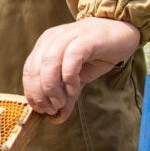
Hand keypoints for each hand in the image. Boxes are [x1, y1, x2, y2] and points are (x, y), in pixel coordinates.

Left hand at [22, 17, 139, 123]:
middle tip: (52, 108)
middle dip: (40, 94)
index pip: (28, 71)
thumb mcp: (78, 79)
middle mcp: (52, 39)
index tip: (42, 110)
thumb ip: (66, 97)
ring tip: (61, 101)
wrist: (121, 31)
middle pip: (34, 69)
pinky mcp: (85, 38)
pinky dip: (68, 76)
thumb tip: (55, 118)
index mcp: (44, 46)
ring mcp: (67, 36)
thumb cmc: (97, 53)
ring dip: (51, 87)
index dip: (31, 93)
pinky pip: (70, 57)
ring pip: (48, 63)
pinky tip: (74, 87)